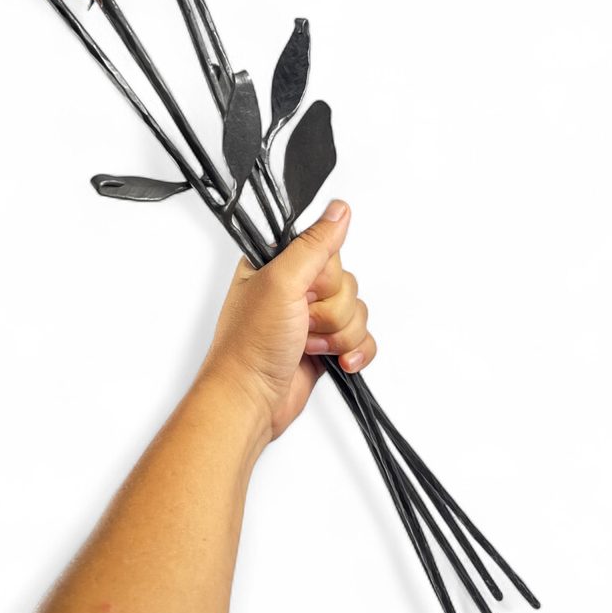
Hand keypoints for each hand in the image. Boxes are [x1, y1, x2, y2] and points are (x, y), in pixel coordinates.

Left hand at [199, 200, 376, 441]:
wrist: (249, 400)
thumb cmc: (249, 346)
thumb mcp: (280, 283)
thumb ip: (313, 245)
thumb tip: (339, 211)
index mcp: (277, 264)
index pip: (326, 247)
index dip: (323, 273)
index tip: (307, 288)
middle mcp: (294, 287)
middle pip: (346, 282)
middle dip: (330, 310)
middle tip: (301, 321)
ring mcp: (310, 318)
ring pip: (357, 311)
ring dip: (338, 334)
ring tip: (307, 344)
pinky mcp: (325, 346)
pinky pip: (362, 338)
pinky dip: (354, 351)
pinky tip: (335, 361)